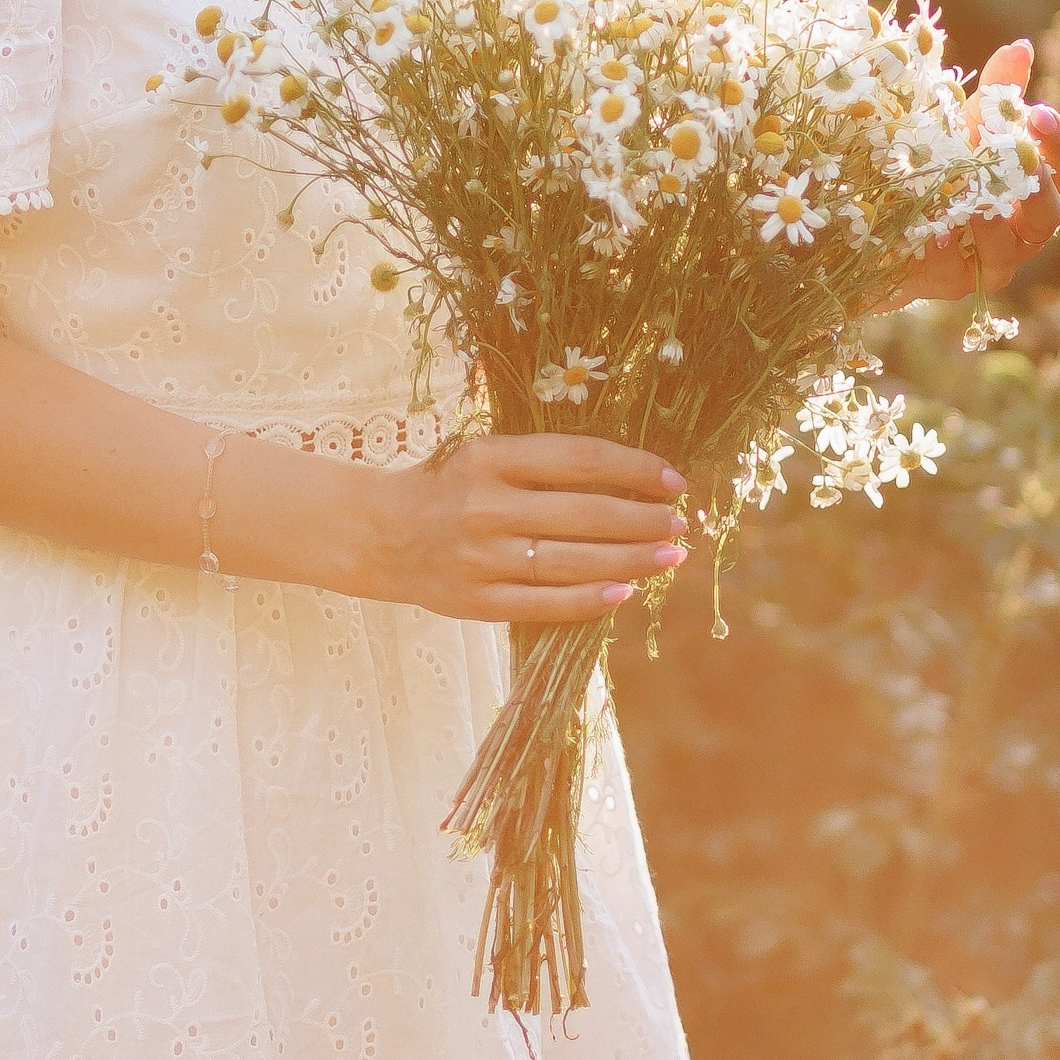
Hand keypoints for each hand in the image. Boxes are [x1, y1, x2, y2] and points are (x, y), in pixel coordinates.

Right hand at [360, 434, 688, 622]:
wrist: (379, 533)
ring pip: (572, 562)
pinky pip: (544, 603)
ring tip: (669, 558)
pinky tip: (625, 594)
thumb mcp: (486, 455)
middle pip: (585, 514)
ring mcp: (480, 557)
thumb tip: (627, 476)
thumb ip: (544, 462)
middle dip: (643, 520)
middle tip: (680, 524)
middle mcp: (485, 506)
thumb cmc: (448, 488)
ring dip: (630, 561)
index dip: (634, 469)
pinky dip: (588, 601)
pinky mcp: (476, 600)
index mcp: (490, 458)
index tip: (673, 480)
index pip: (579, 459)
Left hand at [886, 38, 1059, 308]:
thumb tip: (1021, 46)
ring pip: (1009, 248)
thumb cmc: (941, 169)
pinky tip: (935, 227)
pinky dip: (949, 247)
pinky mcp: (959, 283)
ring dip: (993, 220)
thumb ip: (997, 94)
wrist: (885, 227)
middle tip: (1014, 157)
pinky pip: (961, 269)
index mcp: (1036, 186)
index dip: (1056, 141)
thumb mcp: (965, 126)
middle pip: (1049, 213)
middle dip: (1034, 185)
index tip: (1037, 112)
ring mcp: (995, 260)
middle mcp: (1025, 228)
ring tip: (976, 198)